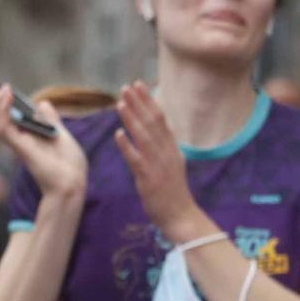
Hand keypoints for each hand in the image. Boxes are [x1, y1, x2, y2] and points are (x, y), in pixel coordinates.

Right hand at [0, 84, 85, 203]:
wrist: (73, 182)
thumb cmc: (69, 165)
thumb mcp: (61, 135)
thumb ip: (50, 120)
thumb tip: (42, 103)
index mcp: (24, 139)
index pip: (1, 120)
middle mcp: (16, 141)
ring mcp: (17, 145)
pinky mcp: (20, 147)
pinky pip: (2, 128)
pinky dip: (2, 110)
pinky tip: (8, 95)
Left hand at [114, 82, 204, 239]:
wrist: (180, 215)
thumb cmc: (172, 190)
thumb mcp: (170, 163)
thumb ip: (162, 146)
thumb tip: (152, 130)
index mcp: (172, 147)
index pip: (160, 118)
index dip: (149, 100)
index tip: (138, 85)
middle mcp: (167, 152)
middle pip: (153, 122)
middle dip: (139, 103)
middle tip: (127, 86)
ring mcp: (158, 165)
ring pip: (144, 137)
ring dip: (132, 119)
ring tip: (120, 103)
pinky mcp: (149, 179)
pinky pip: (137, 160)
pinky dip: (128, 146)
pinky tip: (118, 134)